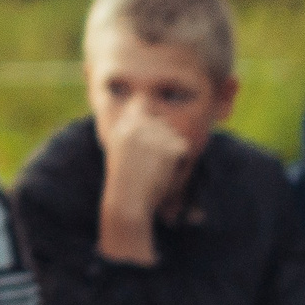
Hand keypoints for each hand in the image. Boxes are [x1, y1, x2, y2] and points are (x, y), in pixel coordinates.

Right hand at [96, 111, 195, 262]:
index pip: (141, 102)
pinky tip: (163, 173)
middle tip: (149, 164)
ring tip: (155, 170)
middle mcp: (137, 126)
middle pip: (164, 124)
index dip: (148, 110)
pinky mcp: (170, 147)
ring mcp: (153, 135)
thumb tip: (148, 113)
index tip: (148, 124)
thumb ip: (132, 132)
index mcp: (123, 126)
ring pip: (175, 137)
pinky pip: (184, 150)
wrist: (127, 201)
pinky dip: (179, 164)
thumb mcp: (120, 151)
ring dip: (172, 153)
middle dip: (164, 142)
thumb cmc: (124, 183)